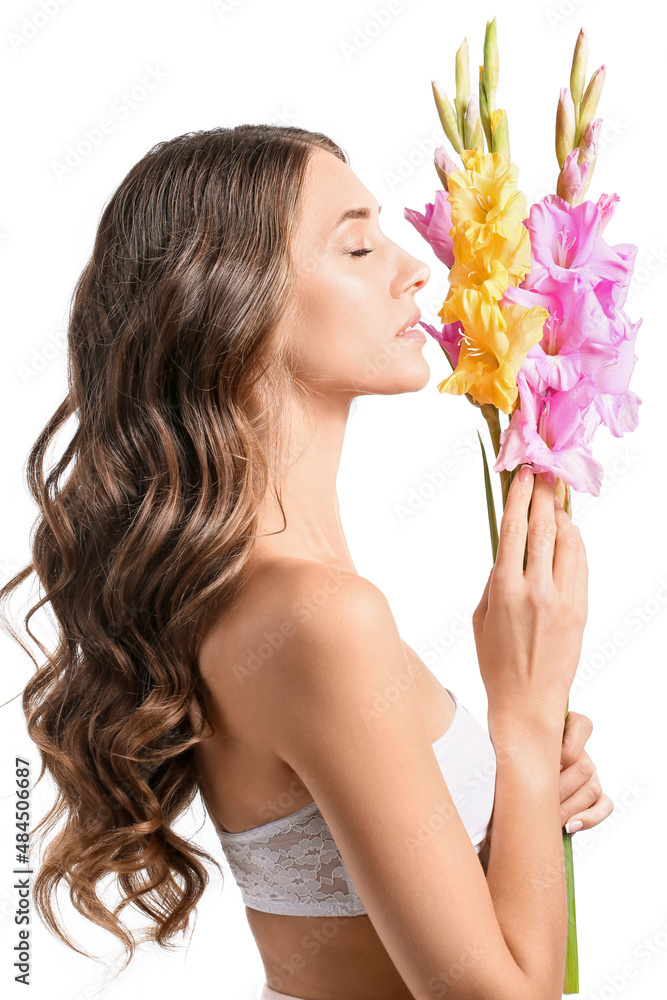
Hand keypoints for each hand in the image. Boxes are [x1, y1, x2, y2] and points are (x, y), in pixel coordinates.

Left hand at [483, 711, 613, 848]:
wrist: (507, 786)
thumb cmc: (509, 760)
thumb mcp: (513, 745)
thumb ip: (520, 742)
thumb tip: (514, 749)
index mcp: (564, 730)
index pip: (583, 725)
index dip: (569, 746)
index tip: (550, 763)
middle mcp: (581, 751)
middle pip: (585, 766)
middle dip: (561, 787)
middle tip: (539, 798)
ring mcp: (590, 773)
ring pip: (592, 788)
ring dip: (569, 806)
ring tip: (549, 817)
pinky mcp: (595, 796)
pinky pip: (604, 805)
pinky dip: (589, 818)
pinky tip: (569, 826)